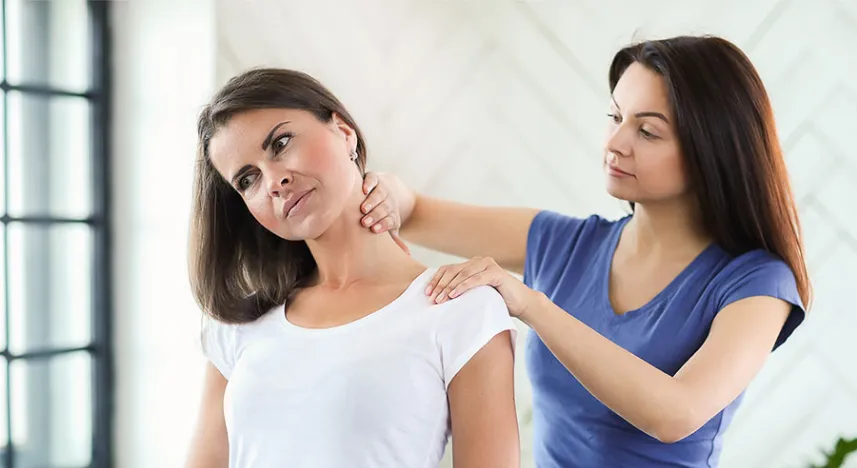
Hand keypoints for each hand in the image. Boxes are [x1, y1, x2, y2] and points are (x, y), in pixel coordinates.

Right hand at [360, 172, 415, 253]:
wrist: (389, 190)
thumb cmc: (384, 215)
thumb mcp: (390, 227)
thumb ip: (395, 240)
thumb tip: (407, 255)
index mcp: (392, 215)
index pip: (389, 220)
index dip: (383, 225)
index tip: (375, 230)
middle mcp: (389, 202)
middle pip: (384, 209)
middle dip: (375, 215)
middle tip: (365, 222)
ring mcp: (382, 189)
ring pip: (379, 195)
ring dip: (372, 201)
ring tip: (363, 209)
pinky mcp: (374, 179)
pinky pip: (372, 179)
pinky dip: (369, 183)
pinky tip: (364, 190)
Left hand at [426, 257, 540, 319]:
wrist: (522, 304)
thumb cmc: (497, 301)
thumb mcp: (474, 295)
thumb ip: (461, 291)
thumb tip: (437, 298)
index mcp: (472, 265)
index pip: (448, 269)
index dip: (436, 280)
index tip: (426, 293)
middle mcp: (479, 261)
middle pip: (453, 271)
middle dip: (440, 285)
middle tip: (431, 298)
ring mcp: (488, 265)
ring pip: (463, 275)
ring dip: (449, 288)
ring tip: (440, 299)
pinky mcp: (496, 273)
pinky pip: (476, 279)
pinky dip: (463, 287)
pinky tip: (453, 295)